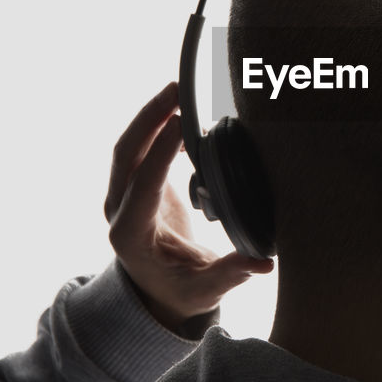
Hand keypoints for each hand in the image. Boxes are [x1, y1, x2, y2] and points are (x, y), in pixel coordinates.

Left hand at [104, 82, 273, 332]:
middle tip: (177, 89)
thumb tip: (262, 264)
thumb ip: (230, 275)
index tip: (180, 125)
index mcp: (130, 235)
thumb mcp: (205, 289)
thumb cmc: (181, 291)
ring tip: (180, 90)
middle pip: (125, 155)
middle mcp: (119, 210)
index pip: (142, 187)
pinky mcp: (137, 182)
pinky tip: (185, 114)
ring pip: (130, 145)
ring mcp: (123, 193)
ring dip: (153, 115)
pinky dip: (161, 126)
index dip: (159, 154)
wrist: (158, 291)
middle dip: (149, 118)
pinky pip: (143, 147)